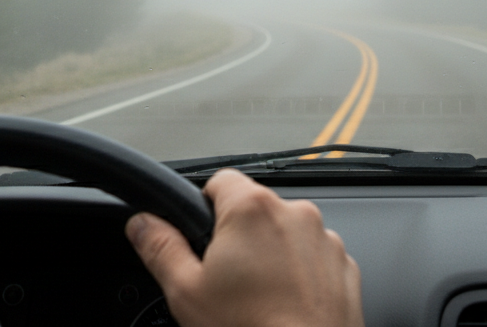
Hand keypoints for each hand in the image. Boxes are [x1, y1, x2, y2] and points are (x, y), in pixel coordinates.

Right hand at [125, 169, 363, 326]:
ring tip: (258, 299)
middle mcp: (296, 214)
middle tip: (225, 280)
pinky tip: (284, 306)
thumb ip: (159, 247)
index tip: (200, 237)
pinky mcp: (344, 267)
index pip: (220, 181)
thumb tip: (142, 224)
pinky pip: (314, 259)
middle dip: (238, 237)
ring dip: (272, 255)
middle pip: (255, 209)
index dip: (203, 207)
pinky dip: (300, 275)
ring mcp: (326, 241)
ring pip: (286, 234)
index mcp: (253, 209)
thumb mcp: (186, 292)